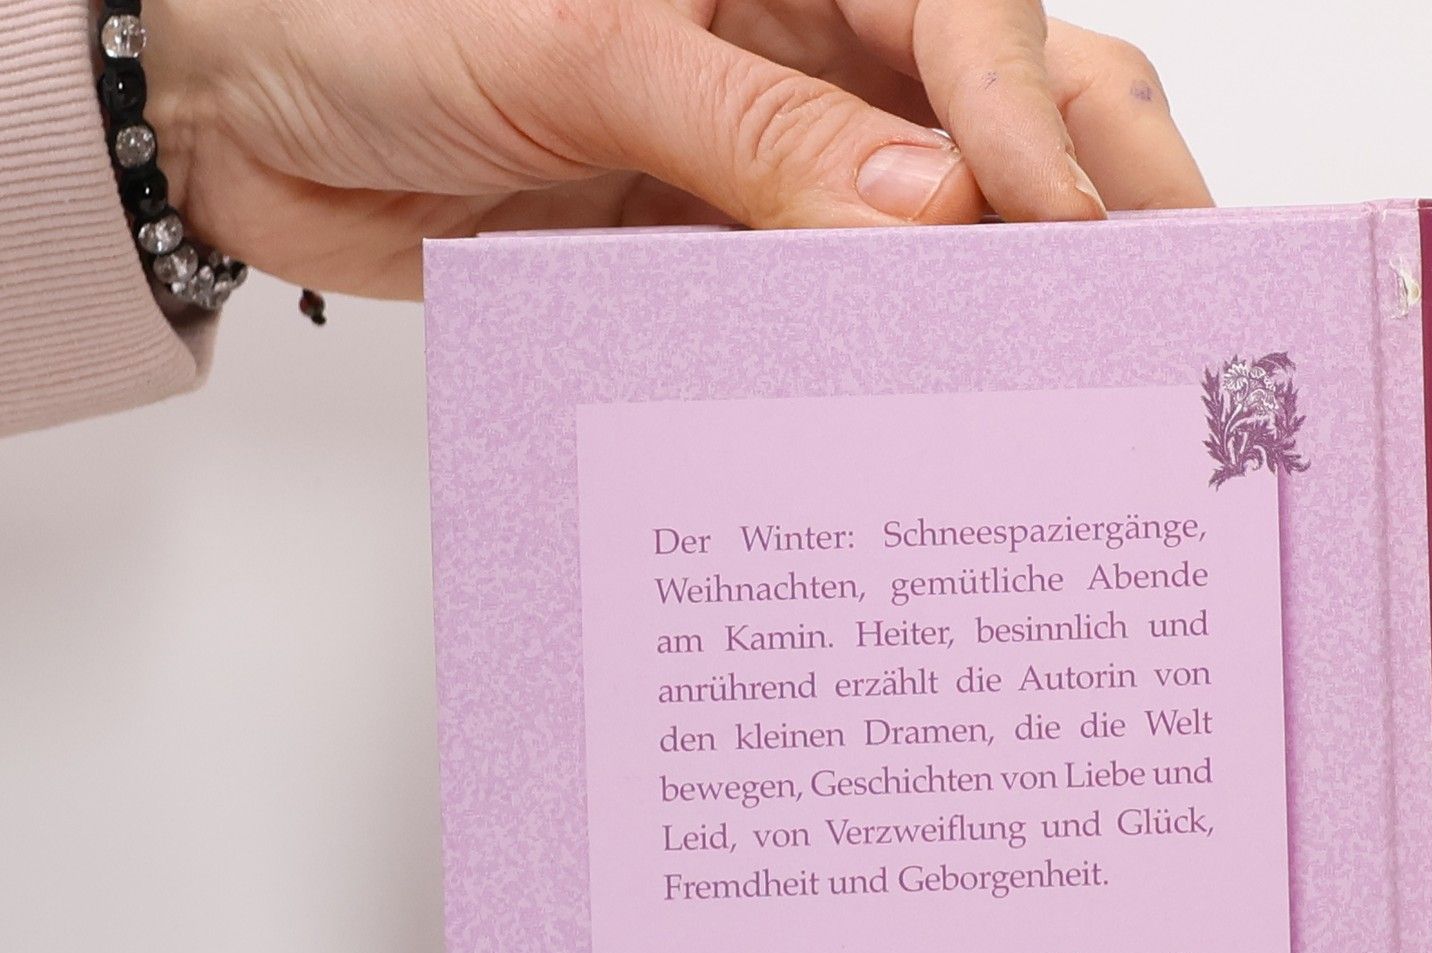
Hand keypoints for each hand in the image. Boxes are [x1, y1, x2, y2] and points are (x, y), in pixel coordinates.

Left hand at [143, 0, 1210, 299]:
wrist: (246, 112)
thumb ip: (752, 122)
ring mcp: (779, 149)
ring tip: (1077, 380)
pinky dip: (888, 355)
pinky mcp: (731, 245)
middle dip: (1092, 190)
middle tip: (1162, 308)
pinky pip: (839, 303)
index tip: (1058, 231)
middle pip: (1010, 97)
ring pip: (944, 216)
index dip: (1032, 116)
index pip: (968, 12)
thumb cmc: (371, 11)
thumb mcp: (573, 43)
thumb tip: (929, 207)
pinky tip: (931, 410)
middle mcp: (807, 36)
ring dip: (1005, 291)